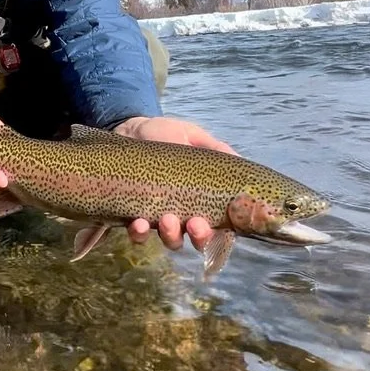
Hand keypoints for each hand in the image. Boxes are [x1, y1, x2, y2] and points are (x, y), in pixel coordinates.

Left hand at [113, 115, 236, 252]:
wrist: (129, 130)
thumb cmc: (165, 134)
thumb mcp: (193, 136)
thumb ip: (216, 148)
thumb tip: (240, 161)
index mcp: (204, 198)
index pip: (222, 225)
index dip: (224, 231)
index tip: (221, 224)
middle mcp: (186, 214)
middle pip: (200, 239)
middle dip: (200, 236)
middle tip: (195, 223)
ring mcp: (160, 219)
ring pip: (172, 240)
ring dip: (172, 235)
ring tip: (167, 220)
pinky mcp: (135, 218)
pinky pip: (139, 235)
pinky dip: (140, 233)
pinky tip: (138, 222)